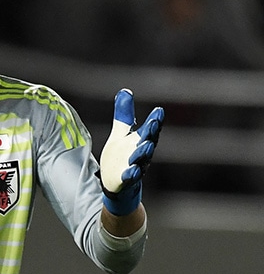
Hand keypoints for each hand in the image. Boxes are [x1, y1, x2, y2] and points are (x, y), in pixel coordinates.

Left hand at [99, 89, 163, 215]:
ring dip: (143, 152)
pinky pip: (129, 178)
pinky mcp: (125, 180)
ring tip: (145, 144)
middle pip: (148, 143)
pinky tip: (132, 170)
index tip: (158, 111)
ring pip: (141, 160)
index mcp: (141, 142)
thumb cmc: (121, 156)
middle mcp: (140, 154)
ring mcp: (134, 168)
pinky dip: (131, 174)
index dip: (155, 121)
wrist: (115, 183)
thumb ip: (123, 115)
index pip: (150, 130)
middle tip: (154, 122)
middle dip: (151, 133)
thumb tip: (125, 91)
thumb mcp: (120, 134)